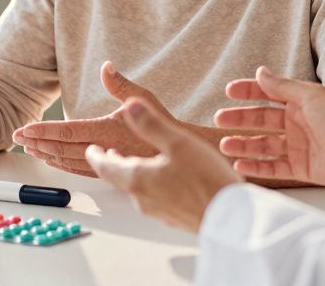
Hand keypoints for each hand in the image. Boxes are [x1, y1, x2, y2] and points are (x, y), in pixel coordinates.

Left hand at [13, 61, 168, 176]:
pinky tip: (51, 160)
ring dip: (46, 154)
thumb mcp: (144, 99)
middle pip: (62, 149)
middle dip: (37, 142)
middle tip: (16, 138)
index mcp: (109, 131)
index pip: (69, 131)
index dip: (44, 130)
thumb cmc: (164, 123)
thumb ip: (120, 84)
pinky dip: (61, 165)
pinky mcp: (111, 173)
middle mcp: (105, 150)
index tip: (24, 129)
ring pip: (68, 162)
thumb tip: (105, 66)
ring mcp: (107, 164)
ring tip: (28, 148)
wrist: (183, 153)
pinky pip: (79, 170)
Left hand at [86, 96, 241, 232]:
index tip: (89, 148)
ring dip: (130, 173)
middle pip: (118, 177)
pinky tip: (162, 179)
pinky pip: (154, 197)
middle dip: (110, 163)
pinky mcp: (174, 217)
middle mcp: (142, 198)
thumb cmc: (207, 181)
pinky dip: (149, 184)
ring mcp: (158, 211)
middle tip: (105, 153)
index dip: (94, 155)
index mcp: (137, 178)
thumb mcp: (178, 143)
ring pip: (136, 188)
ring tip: (132, 162)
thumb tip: (128, 104)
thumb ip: (151, 124)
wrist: (234, 220)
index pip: (104, 166)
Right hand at [214, 66, 324, 186]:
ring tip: (225, 145)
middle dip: (240, 120)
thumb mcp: (310, 96)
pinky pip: (274, 167)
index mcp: (301, 102)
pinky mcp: (302, 169)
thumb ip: (282, 86)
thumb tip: (260, 71)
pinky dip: (257, 167)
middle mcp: (298, 123)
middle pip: (262, 120)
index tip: (229, 92)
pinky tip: (240, 164)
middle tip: (219, 120)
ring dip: (244, 144)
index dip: (248, 92)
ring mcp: (299, 146)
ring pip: (264, 145)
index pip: (269, 94)